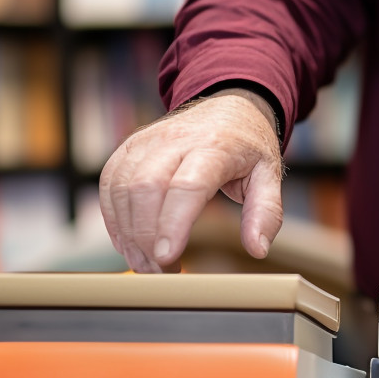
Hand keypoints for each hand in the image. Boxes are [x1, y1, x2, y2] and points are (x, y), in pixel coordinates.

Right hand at [99, 89, 283, 272]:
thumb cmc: (248, 146)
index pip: (187, 186)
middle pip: (146, 188)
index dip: (172, 224)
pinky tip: (129, 244)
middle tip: (162, 271)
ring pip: (121, 188)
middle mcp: (175, 140)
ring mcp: (147, 142)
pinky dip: (114, 219)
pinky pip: (109, 184)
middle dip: (146, 237)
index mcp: (215, 147)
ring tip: (148, 264)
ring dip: (128, 234)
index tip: (168, 259)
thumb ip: (265, 213)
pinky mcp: (129, 148)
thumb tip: (258, 250)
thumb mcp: (269, 175)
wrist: (229, 106)